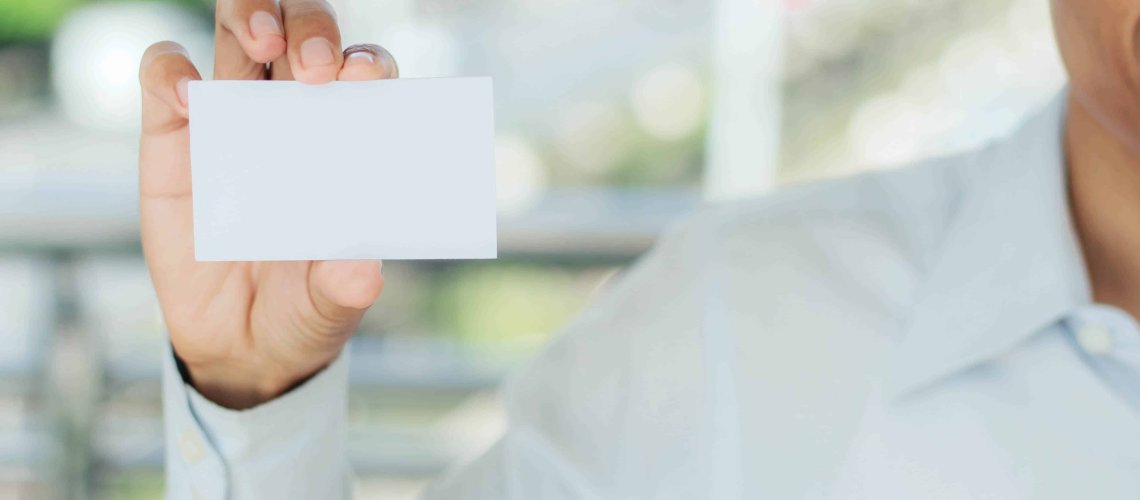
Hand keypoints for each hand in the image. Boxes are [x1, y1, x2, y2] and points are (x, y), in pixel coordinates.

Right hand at [138, 0, 397, 408]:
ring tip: (263, 44)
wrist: (240, 342)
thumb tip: (362, 271)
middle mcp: (294, 115)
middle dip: (312, 28)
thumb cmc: (303, 307)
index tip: (364, 78)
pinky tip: (187, 98)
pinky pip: (165, 76)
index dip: (368, 63)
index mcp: (347, 140)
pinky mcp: (173, 137)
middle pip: (305, 33)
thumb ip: (345, 285)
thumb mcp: (330, 305)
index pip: (364, 75)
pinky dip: (171, 71)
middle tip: (314, 67)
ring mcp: (233, 118)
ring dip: (251, 17)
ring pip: (239, 30)